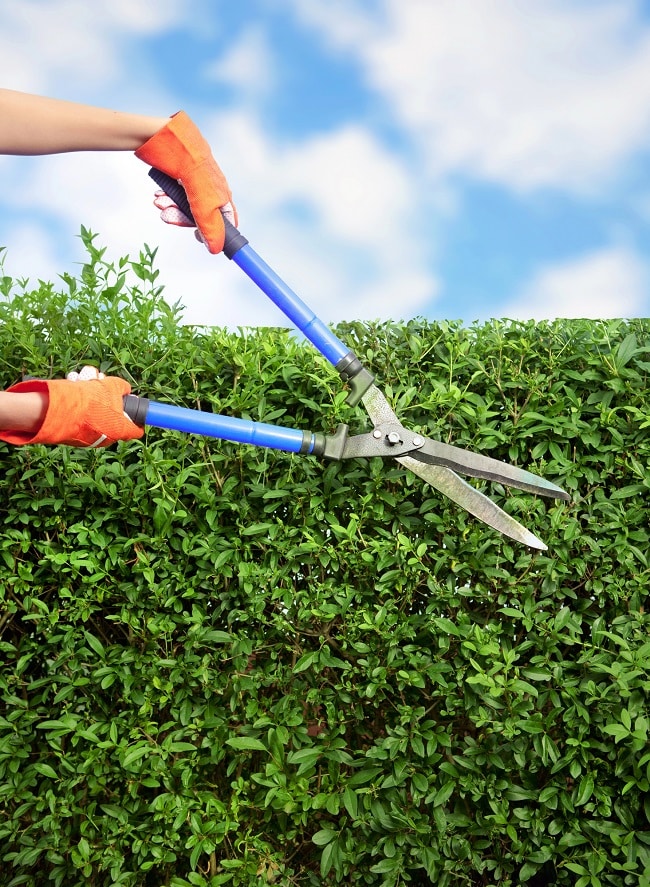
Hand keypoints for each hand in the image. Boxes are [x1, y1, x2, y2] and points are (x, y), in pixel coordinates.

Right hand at [0, 366, 143, 446]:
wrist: (59, 410)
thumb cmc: (91, 400)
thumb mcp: (112, 387)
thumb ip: (121, 388)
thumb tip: (125, 390)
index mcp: (120, 429)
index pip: (136, 429)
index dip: (138, 417)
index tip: (135, 408)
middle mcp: (106, 436)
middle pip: (113, 414)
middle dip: (107, 395)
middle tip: (100, 380)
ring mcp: (89, 435)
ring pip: (95, 409)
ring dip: (90, 391)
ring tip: (82, 378)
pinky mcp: (74, 432)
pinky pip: (81, 413)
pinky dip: (78, 398)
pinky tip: (72, 383)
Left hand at [135, 111, 236, 253]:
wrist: (157, 131)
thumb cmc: (183, 157)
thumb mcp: (198, 195)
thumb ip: (208, 223)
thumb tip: (216, 249)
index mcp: (222, 191)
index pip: (227, 222)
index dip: (216, 234)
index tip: (202, 241)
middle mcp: (212, 188)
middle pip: (203, 216)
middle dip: (184, 218)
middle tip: (167, 216)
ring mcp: (197, 181)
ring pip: (187, 206)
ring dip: (172, 208)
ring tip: (159, 203)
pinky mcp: (182, 176)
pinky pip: (177, 195)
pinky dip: (168, 198)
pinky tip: (160, 195)